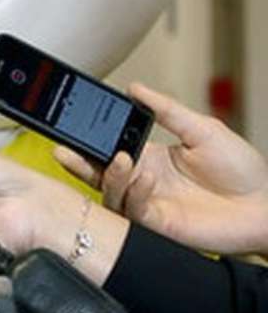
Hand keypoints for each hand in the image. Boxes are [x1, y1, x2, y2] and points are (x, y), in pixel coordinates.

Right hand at [55, 83, 267, 255]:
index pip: (108, 149)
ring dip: (108, 176)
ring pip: (110, 194)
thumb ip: (165, 110)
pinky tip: (146, 178)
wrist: (267, 205)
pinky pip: (132, 211)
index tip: (70, 127)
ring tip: (121, 158)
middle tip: (64, 150)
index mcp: (149, 159)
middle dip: (77, 163)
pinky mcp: (159, 224)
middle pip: (98, 174)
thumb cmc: (242, 169)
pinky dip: (133, 193)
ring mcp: (149, 204)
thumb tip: (134, 88)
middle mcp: (143, 182)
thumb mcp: (201, 129)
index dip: (87, 141)